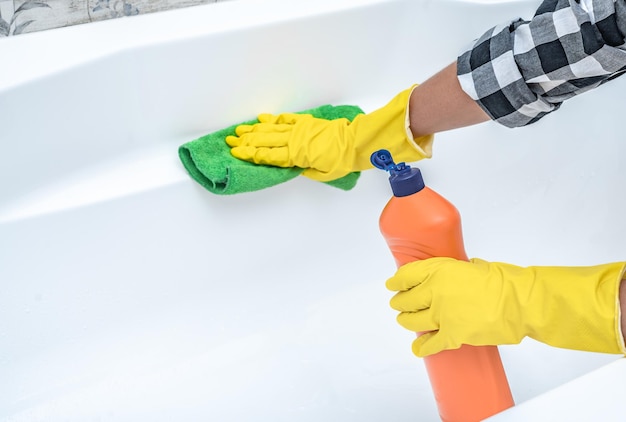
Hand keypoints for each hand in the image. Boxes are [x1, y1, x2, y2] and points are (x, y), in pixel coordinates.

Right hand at [226, 87, 432, 181]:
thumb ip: (306, 170)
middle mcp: (294, 141)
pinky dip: (272, 119)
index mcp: (296, 155)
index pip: (267, 155)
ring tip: (239, 130)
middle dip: (246, 141)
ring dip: (254, 130)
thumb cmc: (342, 161)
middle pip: (264, 141)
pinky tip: (262, 119)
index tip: (236, 152)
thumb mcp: (323, 173)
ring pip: (271, 129)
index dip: (250, 154)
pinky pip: (285, 120)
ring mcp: (299, 129)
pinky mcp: (306, 122)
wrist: (356, 142)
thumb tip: (295, 167)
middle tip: (230, 141)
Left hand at [386, 257, 625, 356]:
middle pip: (407, 299)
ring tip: (405, 320)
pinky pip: (431, 344)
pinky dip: (422, 348)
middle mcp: (435, 292)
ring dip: (406, 321)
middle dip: (400, 302)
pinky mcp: (452, 335)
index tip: (392, 284)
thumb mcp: (474, 266)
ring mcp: (442, 315)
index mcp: (439, 270)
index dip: (397, 281)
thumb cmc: (504, 281)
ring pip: (413, 321)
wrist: (519, 302)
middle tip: (398, 304)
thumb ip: (458, 271)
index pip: (407, 275)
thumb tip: (458, 274)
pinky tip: (417, 348)